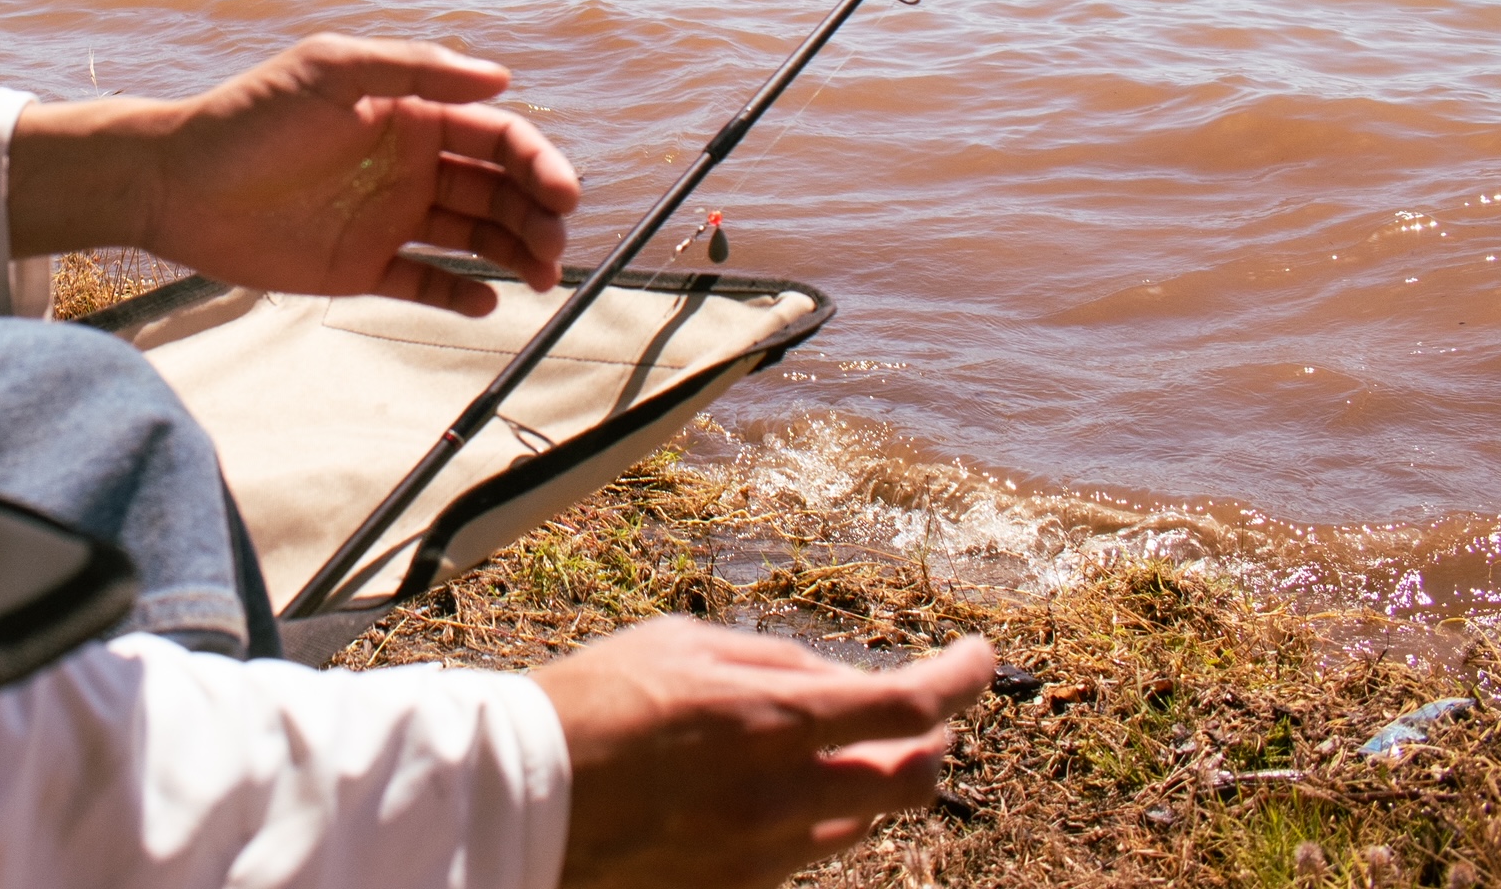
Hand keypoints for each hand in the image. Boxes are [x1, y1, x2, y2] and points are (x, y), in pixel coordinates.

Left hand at [7, 34, 579, 314]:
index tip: (562, 193)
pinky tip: (486, 300)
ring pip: (474, 235)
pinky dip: (461, 292)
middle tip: (554, 244)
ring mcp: (389, 216)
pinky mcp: (362, 266)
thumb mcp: (331, 70)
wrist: (176, 182)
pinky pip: (426, 282)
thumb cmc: (250, 117)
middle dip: (537, 213)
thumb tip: (501, 78)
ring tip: (538, 276)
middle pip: (496, 188)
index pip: (495, 136)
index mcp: (410, 114)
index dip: (537, 161)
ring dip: (514, 251)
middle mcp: (409, 164)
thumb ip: (414, 68)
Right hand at [533, 619, 994, 888]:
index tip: (980, 660)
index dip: (962, 680)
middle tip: (927, 715)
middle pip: (910, 780)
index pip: (909, 707)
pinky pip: (808, 856)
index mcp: (772, 719)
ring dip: (870, 781)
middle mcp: (783, 798)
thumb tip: (838, 681)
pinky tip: (781, 790)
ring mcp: (764, 856)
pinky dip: (817, 818)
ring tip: (842, 747)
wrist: (520, 800)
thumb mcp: (685, 645)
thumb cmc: (594, 702)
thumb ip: (774, 660)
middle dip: (932, 742)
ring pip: (863, 824)